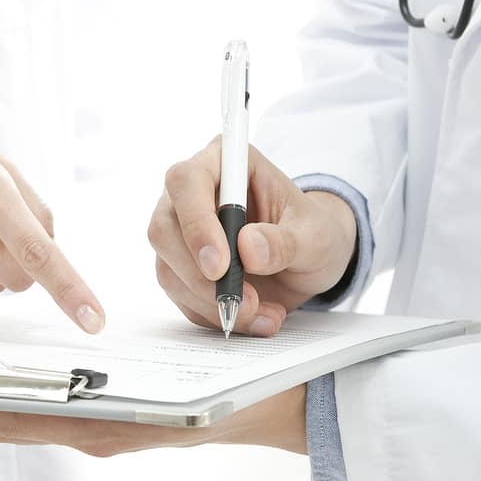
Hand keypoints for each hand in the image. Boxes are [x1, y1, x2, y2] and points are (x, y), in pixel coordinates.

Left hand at [0, 383, 306, 456]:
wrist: (286, 406)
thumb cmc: (242, 389)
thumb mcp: (184, 387)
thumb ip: (127, 392)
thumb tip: (74, 386)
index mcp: (107, 426)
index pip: (17, 420)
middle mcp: (98, 433)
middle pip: (9, 423)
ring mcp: (104, 430)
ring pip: (27, 418)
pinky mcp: (114, 421)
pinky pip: (52, 412)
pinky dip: (20, 395)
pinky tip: (9, 370)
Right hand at [148, 139, 355, 336]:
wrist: (310, 262)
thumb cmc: (312, 233)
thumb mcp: (315, 236)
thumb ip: (285, 241)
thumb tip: (248, 247)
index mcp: (224, 163)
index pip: (187, 181)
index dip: (196, 222)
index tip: (220, 264)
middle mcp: (192, 195)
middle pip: (164, 229)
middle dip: (200, 275)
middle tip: (244, 300)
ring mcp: (181, 233)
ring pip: (168, 269)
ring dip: (212, 302)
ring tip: (262, 312)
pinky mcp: (181, 269)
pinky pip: (181, 297)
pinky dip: (215, 315)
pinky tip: (254, 317)